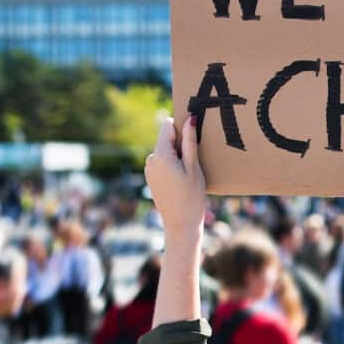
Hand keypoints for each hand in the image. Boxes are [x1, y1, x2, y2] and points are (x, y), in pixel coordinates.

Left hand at [144, 116, 205, 244]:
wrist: (180, 225)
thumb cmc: (191, 197)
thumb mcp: (193, 167)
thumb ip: (190, 142)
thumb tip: (189, 118)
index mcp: (160, 155)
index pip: (167, 126)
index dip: (181, 127)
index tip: (193, 138)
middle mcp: (150, 160)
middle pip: (166, 139)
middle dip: (181, 144)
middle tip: (195, 162)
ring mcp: (149, 170)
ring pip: (165, 152)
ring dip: (178, 156)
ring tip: (189, 174)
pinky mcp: (151, 178)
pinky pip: (162, 163)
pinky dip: (173, 166)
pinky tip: (182, 181)